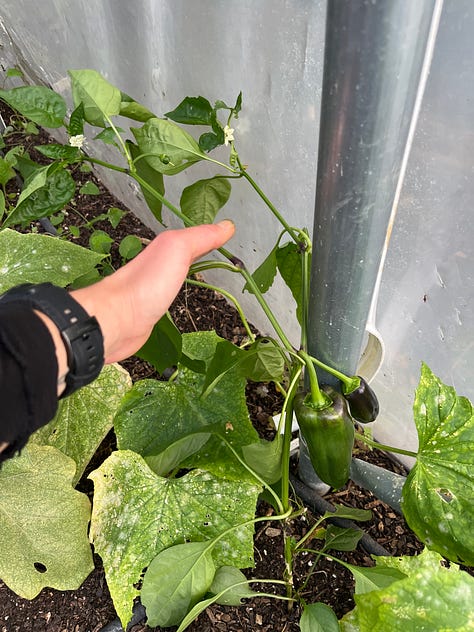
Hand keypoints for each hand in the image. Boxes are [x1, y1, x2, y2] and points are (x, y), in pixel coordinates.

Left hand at [71, 220, 234, 363]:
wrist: (116, 320)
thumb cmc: (147, 283)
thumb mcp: (177, 249)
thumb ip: (201, 236)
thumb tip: (228, 225)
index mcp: (164, 248)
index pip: (194, 238)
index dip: (211, 237)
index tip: (230, 238)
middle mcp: (158, 265)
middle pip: (184, 255)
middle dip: (202, 254)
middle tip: (224, 257)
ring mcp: (154, 288)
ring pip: (176, 276)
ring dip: (190, 274)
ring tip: (208, 275)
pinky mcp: (151, 311)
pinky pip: (170, 298)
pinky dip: (180, 296)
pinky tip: (184, 299)